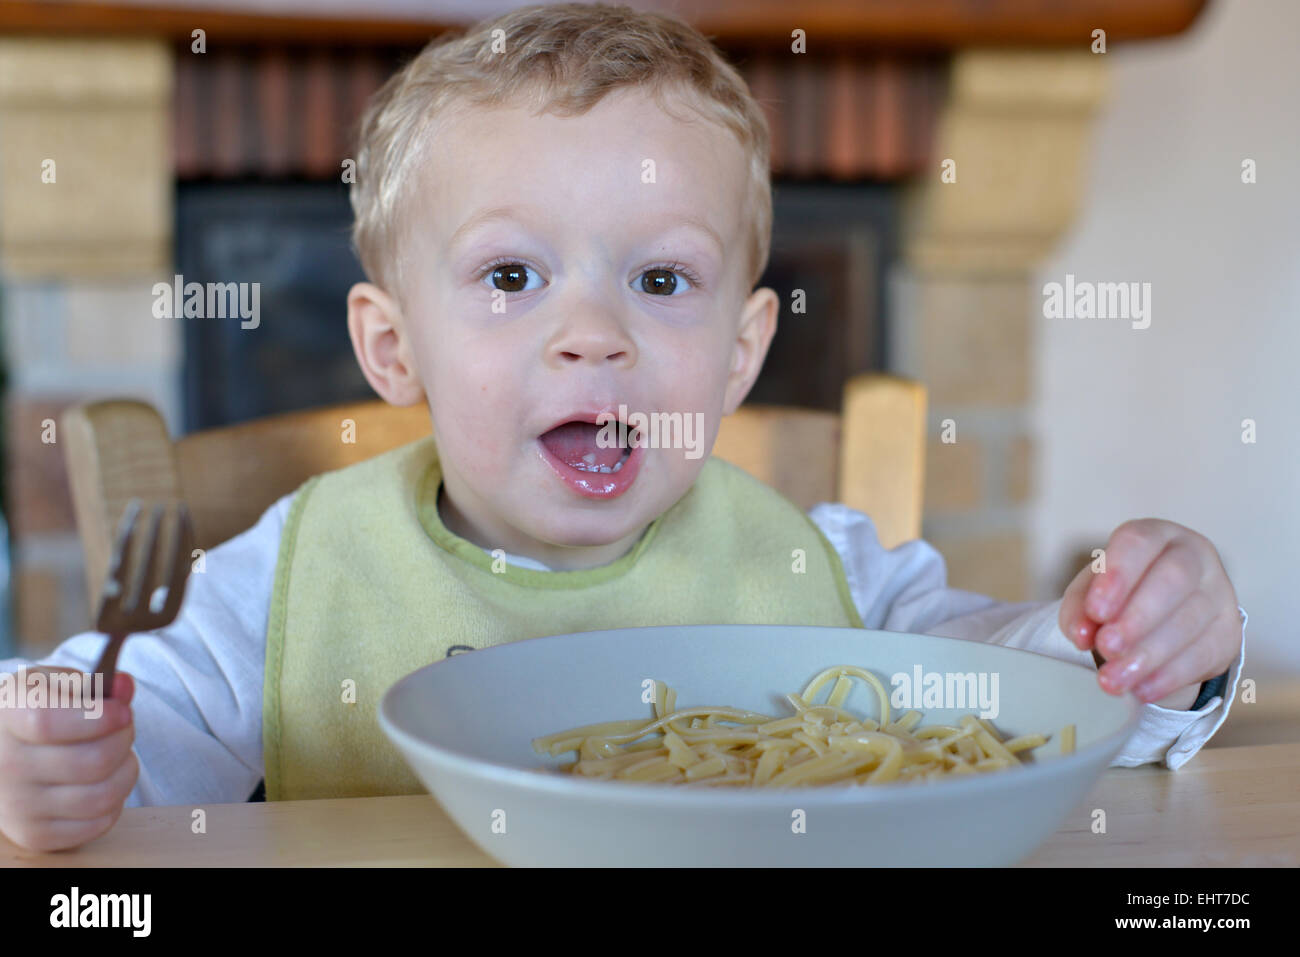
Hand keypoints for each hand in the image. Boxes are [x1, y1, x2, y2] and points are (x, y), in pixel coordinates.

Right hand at [0, 667, 137, 851]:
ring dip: (125, 771)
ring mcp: (17, 805)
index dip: (97, 718)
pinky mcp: (35, 834)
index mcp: (8, 717)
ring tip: (119, 755)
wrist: (6, 748)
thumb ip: (96, 684)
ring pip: (102, 795)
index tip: (123, 712)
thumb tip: (123, 686)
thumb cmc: (40, 711)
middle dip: (123, 739)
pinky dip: (115, 801)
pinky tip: (104, 782)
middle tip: (124, 728)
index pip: (48, 723)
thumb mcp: (61, 685)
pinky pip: (98, 823)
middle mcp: (5, 765)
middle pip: (92, 761)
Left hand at [1058, 519, 1239, 706]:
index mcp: (1155, 536)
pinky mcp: (1229, 630)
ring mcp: (1219, 592)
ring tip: (1113, 680)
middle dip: (1137, 617)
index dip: (1118, 575)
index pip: (1139, 542)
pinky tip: (1141, 689)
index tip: (1096, 610)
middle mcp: (1194, 556)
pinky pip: (1204, 654)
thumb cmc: (1123, 590)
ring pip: (1190, 621)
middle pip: (1173, 579)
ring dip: (1148, 655)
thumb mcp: (1094, 591)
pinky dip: (1168, 676)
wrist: (1167, 609)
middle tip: (1106, 647)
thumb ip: (1079, 607)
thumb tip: (1081, 634)